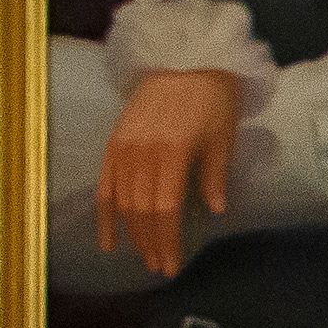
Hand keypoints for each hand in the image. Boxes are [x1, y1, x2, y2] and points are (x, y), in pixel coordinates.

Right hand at [99, 67, 242, 277]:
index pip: (166, 210)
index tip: (172, 265)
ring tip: (143, 256)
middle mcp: (142, 152)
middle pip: (141, 210)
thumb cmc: (212, 100)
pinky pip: (104, 184)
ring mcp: (123, 147)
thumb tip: (215, 210)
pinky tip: (108, 238)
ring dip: (131, 233)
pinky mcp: (114, 142)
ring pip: (122, 201)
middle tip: (159, 267)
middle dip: (151, 243)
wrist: (185, 60)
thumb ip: (214, 176)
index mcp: (172, 152)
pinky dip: (105, 213)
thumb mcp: (222, 138)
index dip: (168, 240)